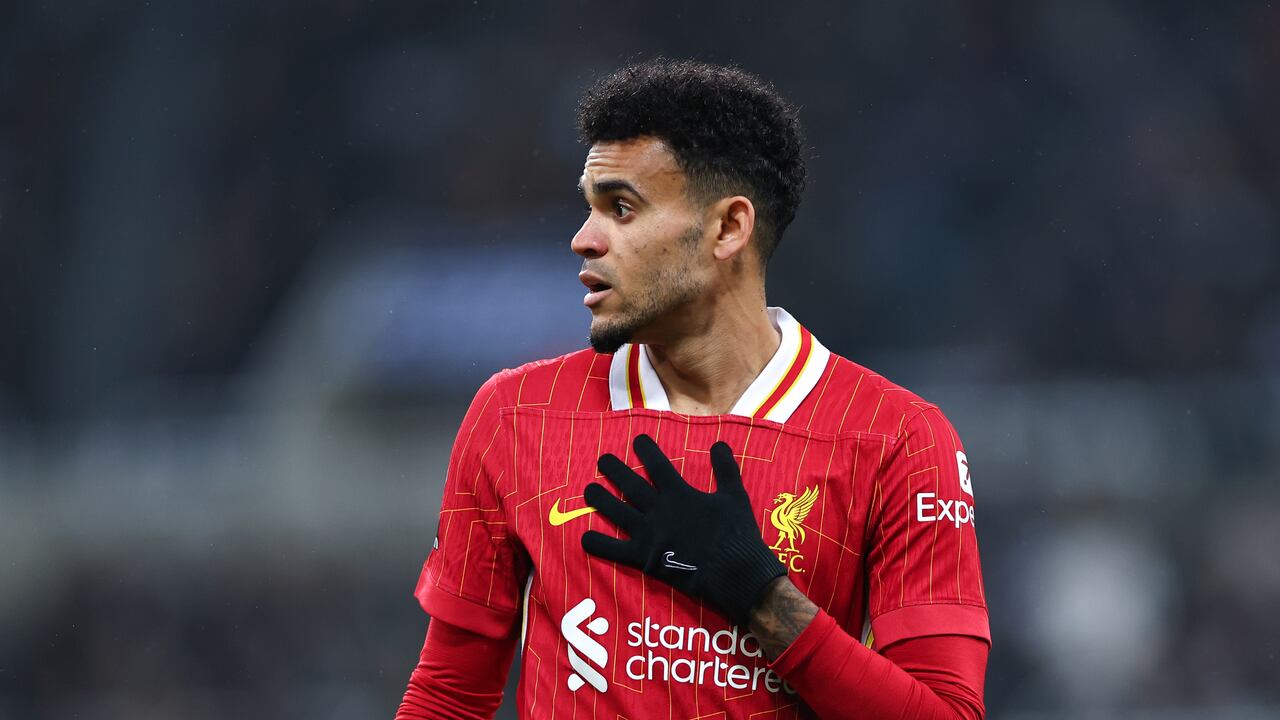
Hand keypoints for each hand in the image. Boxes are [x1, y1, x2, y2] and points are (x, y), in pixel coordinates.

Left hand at [581, 434, 786, 625]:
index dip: (646, 450)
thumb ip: (725, 469)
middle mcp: (659, 511)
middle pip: (631, 486)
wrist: (734, 571)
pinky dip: (599, 545)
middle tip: (602, 459)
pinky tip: (585, 538)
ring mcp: (649, 535)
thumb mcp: (734, 495)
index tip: (637, 440)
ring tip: (588, 490)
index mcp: (679, 494)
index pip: (657, 465)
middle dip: (615, 470)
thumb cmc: (737, 533)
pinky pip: (616, 550)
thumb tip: (719, 444)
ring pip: (618, 513)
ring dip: (601, 500)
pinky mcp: (645, 558)